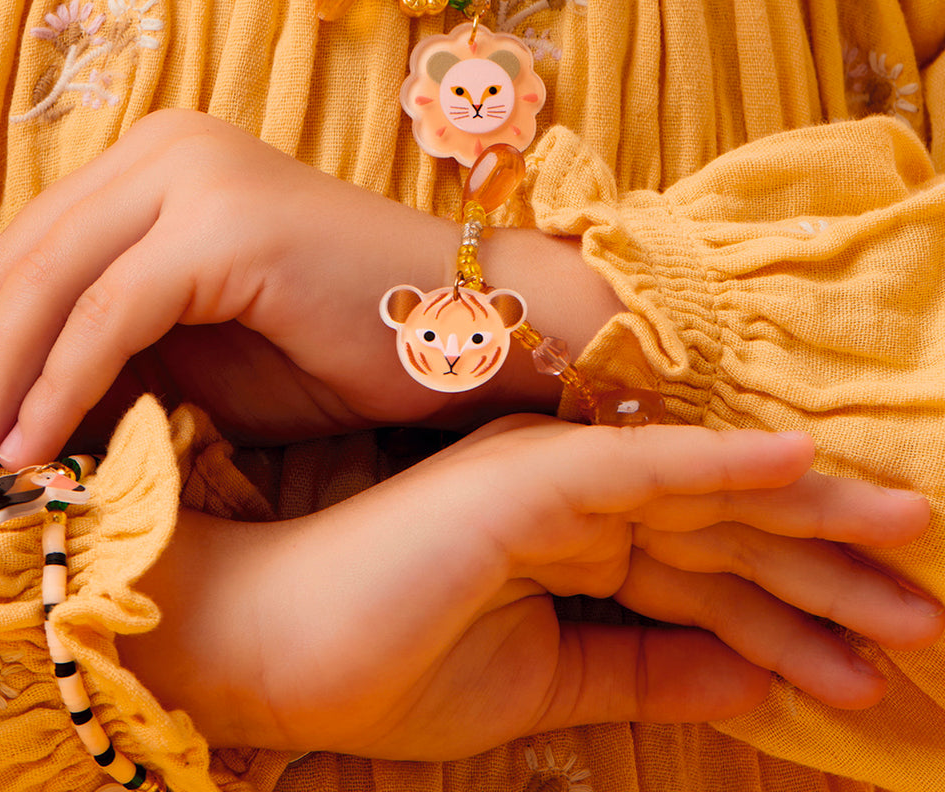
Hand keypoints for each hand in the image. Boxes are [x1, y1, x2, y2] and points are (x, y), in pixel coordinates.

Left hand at [0, 110, 621, 471]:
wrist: (468, 328)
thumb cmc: (343, 347)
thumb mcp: (197, 353)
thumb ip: (109, 352)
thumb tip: (3, 405)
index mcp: (159, 164)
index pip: (26, 252)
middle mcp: (169, 148)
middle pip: (18, 261)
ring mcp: (198, 175)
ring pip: (49, 283)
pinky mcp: (229, 222)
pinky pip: (113, 312)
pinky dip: (58, 385)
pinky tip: (25, 449)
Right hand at [116, 421, 941, 760]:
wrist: (271, 646)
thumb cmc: (385, 665)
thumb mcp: (541, 683)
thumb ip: (642, 670)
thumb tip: (747, 682)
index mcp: (568, 535)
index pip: (699, 573)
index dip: (791, 612)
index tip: (877, 656)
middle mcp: (569, 489)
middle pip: (719, 533)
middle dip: (827, 570)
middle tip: (930, 606)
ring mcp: (549, 473)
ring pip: (703, 503)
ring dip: (810, 535)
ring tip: (913, 561)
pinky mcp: (528, 475)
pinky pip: (647, 467)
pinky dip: (728, 468)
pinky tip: (809, 468)